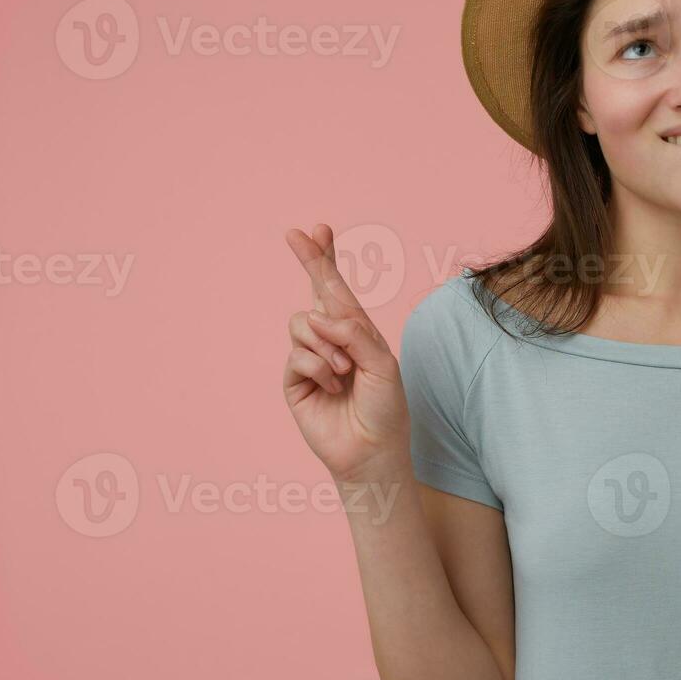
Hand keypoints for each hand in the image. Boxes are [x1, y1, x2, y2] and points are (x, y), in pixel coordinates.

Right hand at [282, 223, 409, 481]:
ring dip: (327, 345)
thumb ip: (355, 334)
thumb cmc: (385, 409)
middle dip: (309, 261)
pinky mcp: (294, 380)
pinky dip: (320, 368)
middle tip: (295, 233)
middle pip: (314, 292)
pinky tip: (334, 388)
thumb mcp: (383, 364)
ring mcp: (310, 358)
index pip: (339, 290)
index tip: (318, 228)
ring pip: (302, 324)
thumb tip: (321, 315)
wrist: (372, 451)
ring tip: (346, 372)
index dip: (327, 260)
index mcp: (358, 332)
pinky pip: (298, 354)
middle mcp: (332, 340)